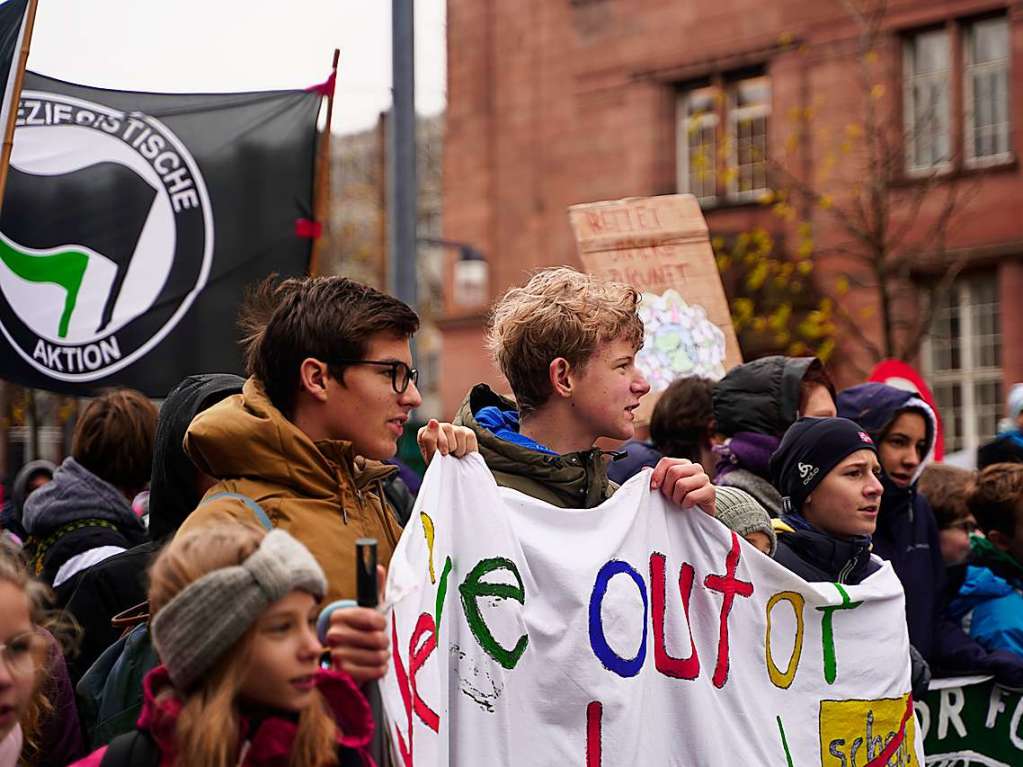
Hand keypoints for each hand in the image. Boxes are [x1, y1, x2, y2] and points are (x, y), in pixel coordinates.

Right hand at [324, 565, 389, 684]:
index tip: (381, 624)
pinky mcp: (343, 674)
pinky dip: (380, 669)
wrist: (346, 659)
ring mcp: (337, 655)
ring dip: (383, 656)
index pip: (371, 617)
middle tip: (380, 642)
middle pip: (377, 638)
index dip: (382, 622)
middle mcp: (334, 634)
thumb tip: (379, 568)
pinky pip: (374, 671)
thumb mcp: (368, 609)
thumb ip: (375, 589)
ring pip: (377, 656)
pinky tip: (375, 665)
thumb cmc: (361, 631)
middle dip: (384, 641)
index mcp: (339, 615)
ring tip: (378, 654)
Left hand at [417, 419, 478, 464]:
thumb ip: (429, 439)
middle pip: (447, 428)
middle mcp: (438, 426)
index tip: (443, 454)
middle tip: (448, 455)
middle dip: (449, 446)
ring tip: (455, 454)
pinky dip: (467, 448)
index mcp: (424, 432)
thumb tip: (433, 420)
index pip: (431, 431)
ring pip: (459, 432)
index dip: (439, 445)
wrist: (454, 473)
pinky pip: (469, 436)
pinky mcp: (466, 432)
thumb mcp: (431, 457)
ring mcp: (453, 428)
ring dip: (458, 448)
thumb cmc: (439, 465)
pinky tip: (462, 453)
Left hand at [650, 458, 715, 516]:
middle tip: (670, 497)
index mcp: (684, 463)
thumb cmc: (681, 497)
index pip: (666, 461)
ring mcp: (704, 478)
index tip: (654, 487)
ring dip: (676, 498)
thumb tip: (644, 470)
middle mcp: (695, 468)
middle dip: (667, 488)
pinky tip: (688, 505)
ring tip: (680, 501)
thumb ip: (657, 477)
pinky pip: (691, 497)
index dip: (657, 474)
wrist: (700, 512)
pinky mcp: (710, 491)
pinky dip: (685, 504)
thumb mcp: (667, 486)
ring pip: (681, 484)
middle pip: (673, 472)